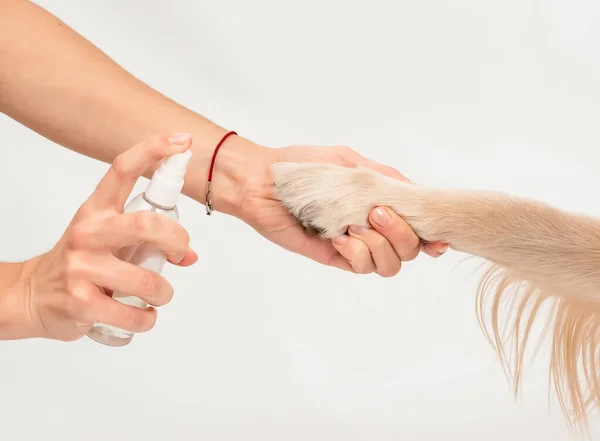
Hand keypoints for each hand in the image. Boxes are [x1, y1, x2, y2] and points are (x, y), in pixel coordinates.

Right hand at [11, 135, 197, 340]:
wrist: (33, 295)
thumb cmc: (80, 261)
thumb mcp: (108, 239)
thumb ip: (147, 240)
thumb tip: (189, 256)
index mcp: (96, 210)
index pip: (123, 169)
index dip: (155, 150)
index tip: (183, 141)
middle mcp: (89, 232)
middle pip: (147, 224)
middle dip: (177, 240)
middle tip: (180, 253)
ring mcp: (83, 267)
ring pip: (147, 280)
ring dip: (163, 293)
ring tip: (158, 296)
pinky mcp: (82, 302)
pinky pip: (134, 314)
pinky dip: (147, 319)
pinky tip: (141, 315)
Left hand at [237, 144, 448, 276]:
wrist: (263, 180)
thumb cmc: (305, 166)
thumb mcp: (351, 163)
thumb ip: (386, 178)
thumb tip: (416, 193)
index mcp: (380, 206)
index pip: (416, 229)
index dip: (433, 238)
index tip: (438, 238)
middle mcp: (371, 230)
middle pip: (409, 251)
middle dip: (403, 234)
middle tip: (376, 212)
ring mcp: (354, 245)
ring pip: (390, 265)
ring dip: (381, 245)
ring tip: (356, 224)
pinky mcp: (334, 257)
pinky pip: (360, 267)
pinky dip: (356, 253)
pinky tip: (339, 237)